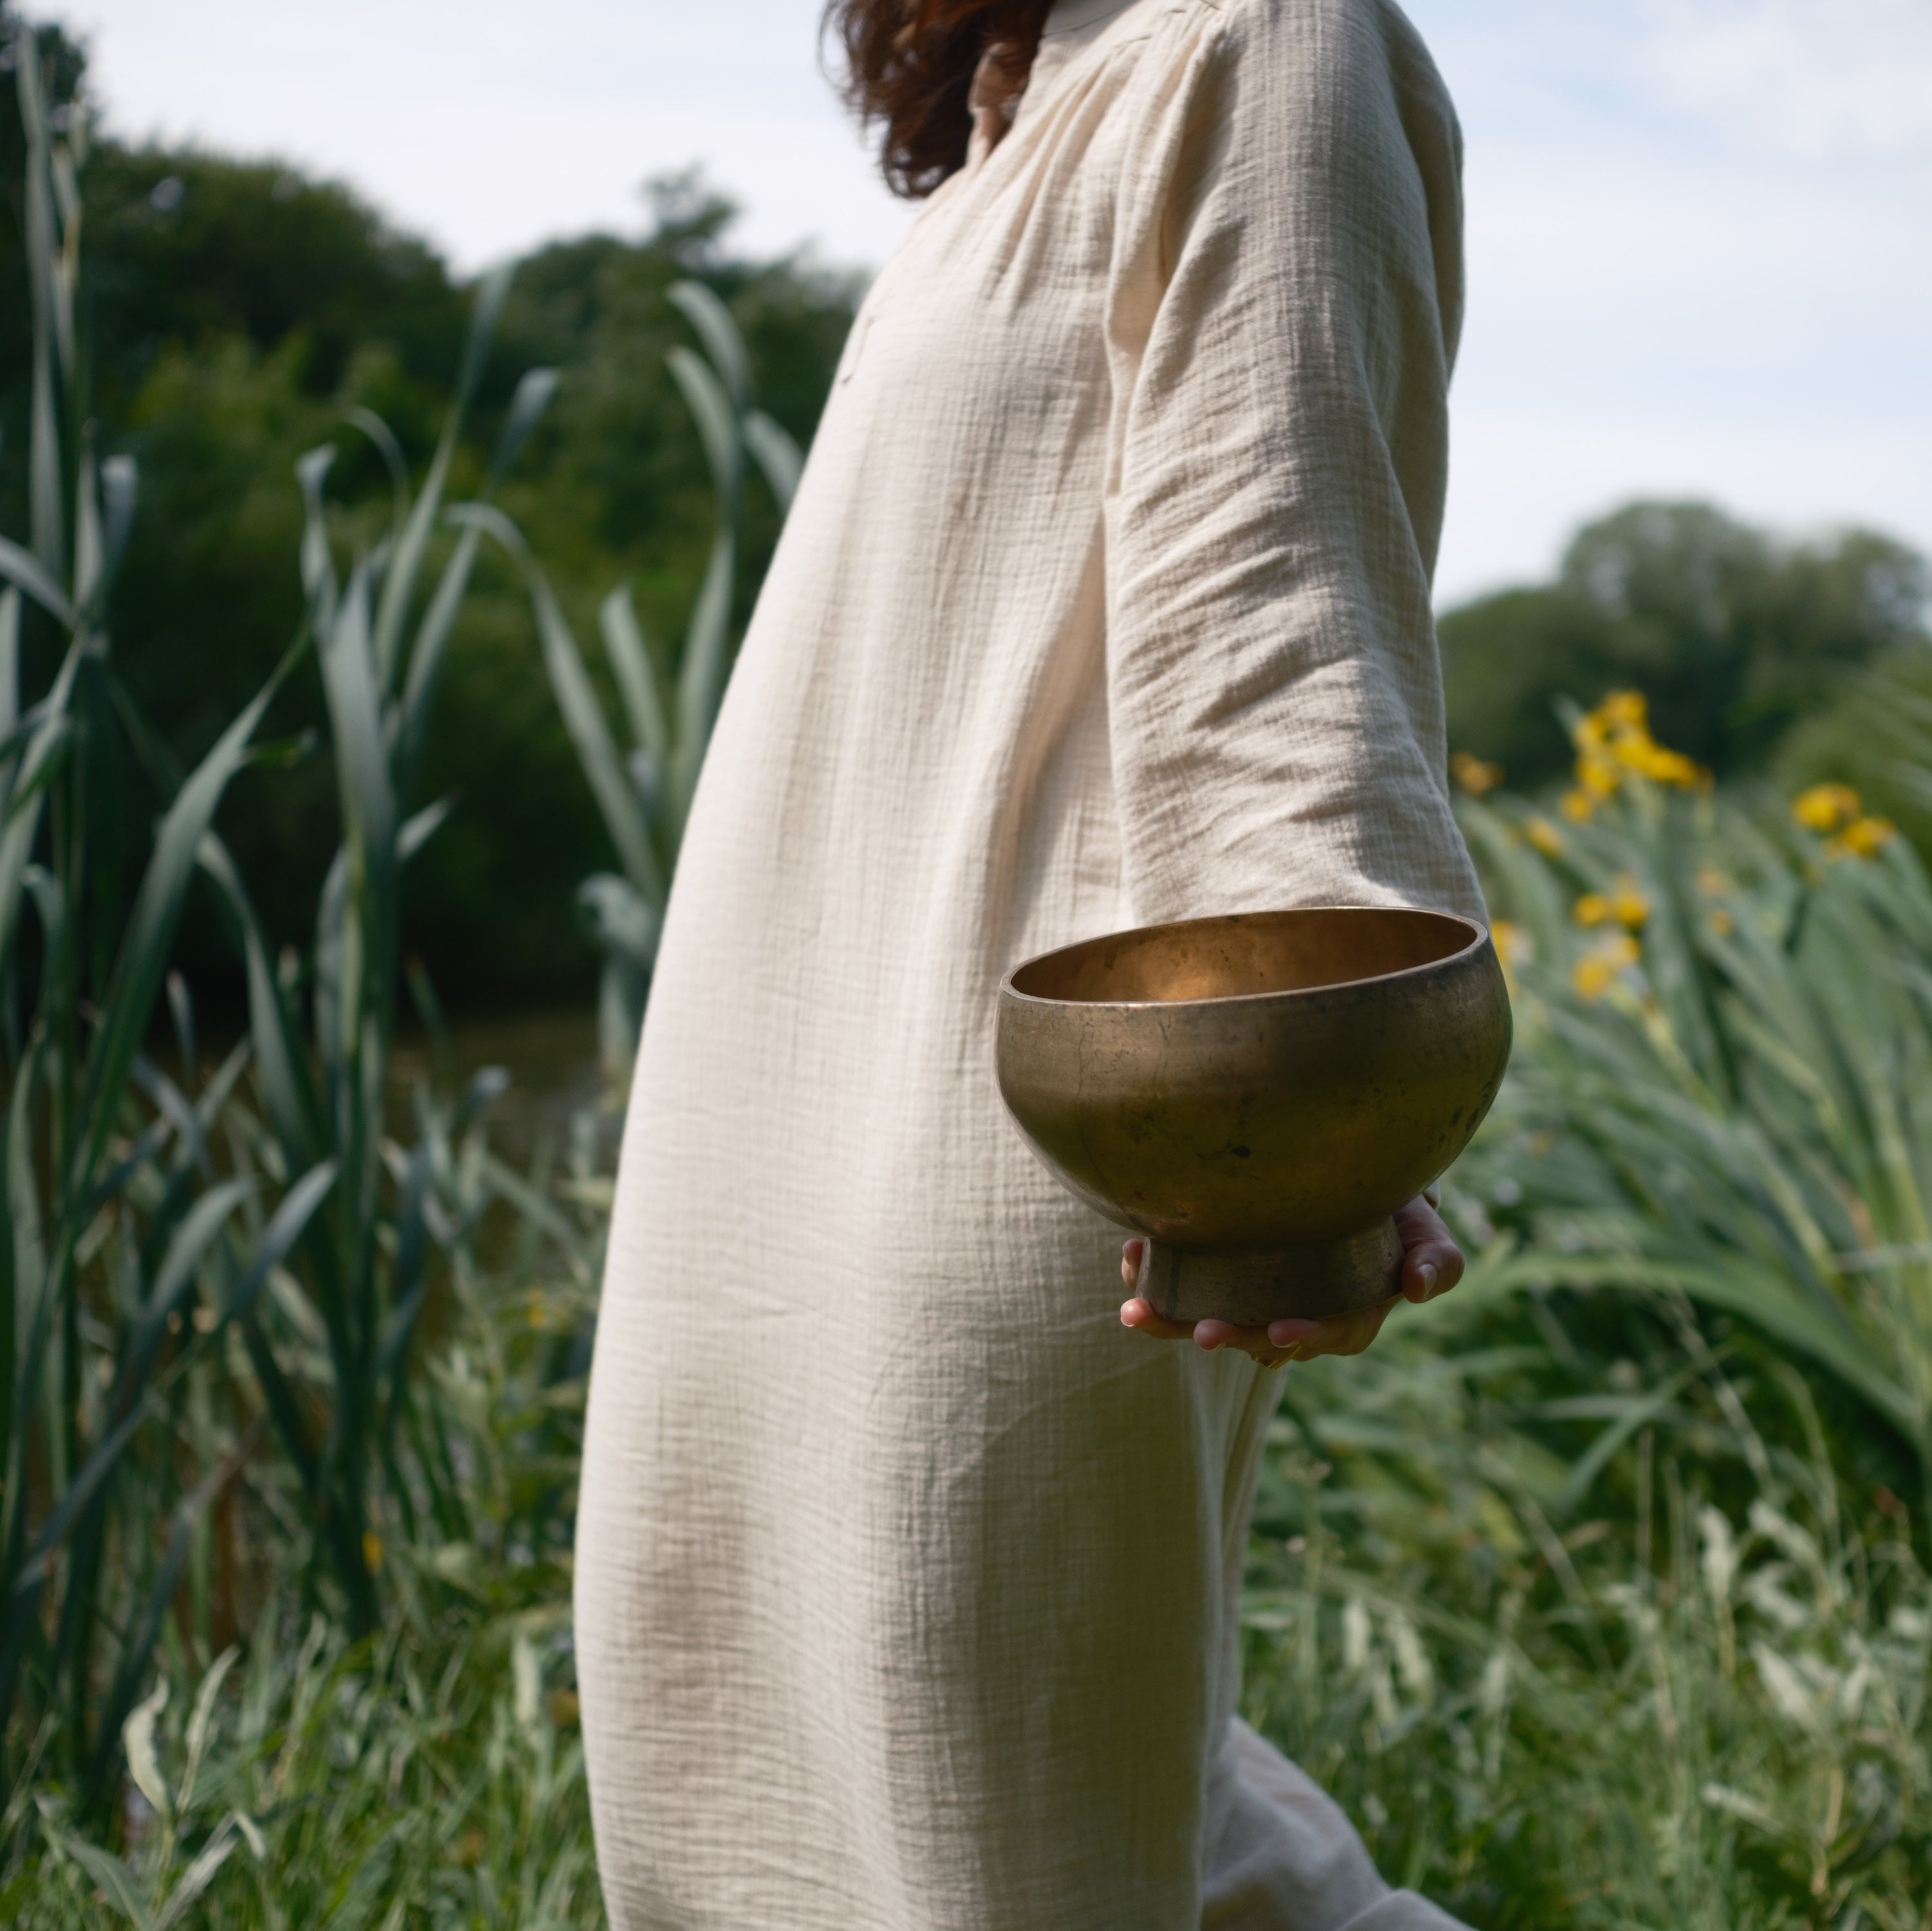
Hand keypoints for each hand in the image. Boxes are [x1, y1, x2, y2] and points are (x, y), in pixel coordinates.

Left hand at [1118, 1194, 1462, 1368]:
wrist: (1352, 1174)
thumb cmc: (1394, 1205)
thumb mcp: (1425, 1229)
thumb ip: (1435, 1259)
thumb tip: (1417, 1289)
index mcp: (1349, 1309)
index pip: (1329, 1332)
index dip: (1305, 1335)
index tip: (1278, 1331)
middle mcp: (1297, 1308)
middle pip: (1261, 1334)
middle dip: (1229, 1335)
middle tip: (1200, 1332)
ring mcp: (1254, 1292)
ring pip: (1212, 1316)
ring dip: (1174, 1320)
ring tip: (1137, 1312)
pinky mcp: (1219, 1271)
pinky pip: (1185, 1285)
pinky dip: (1156, 1277)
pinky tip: (1130, 1258)